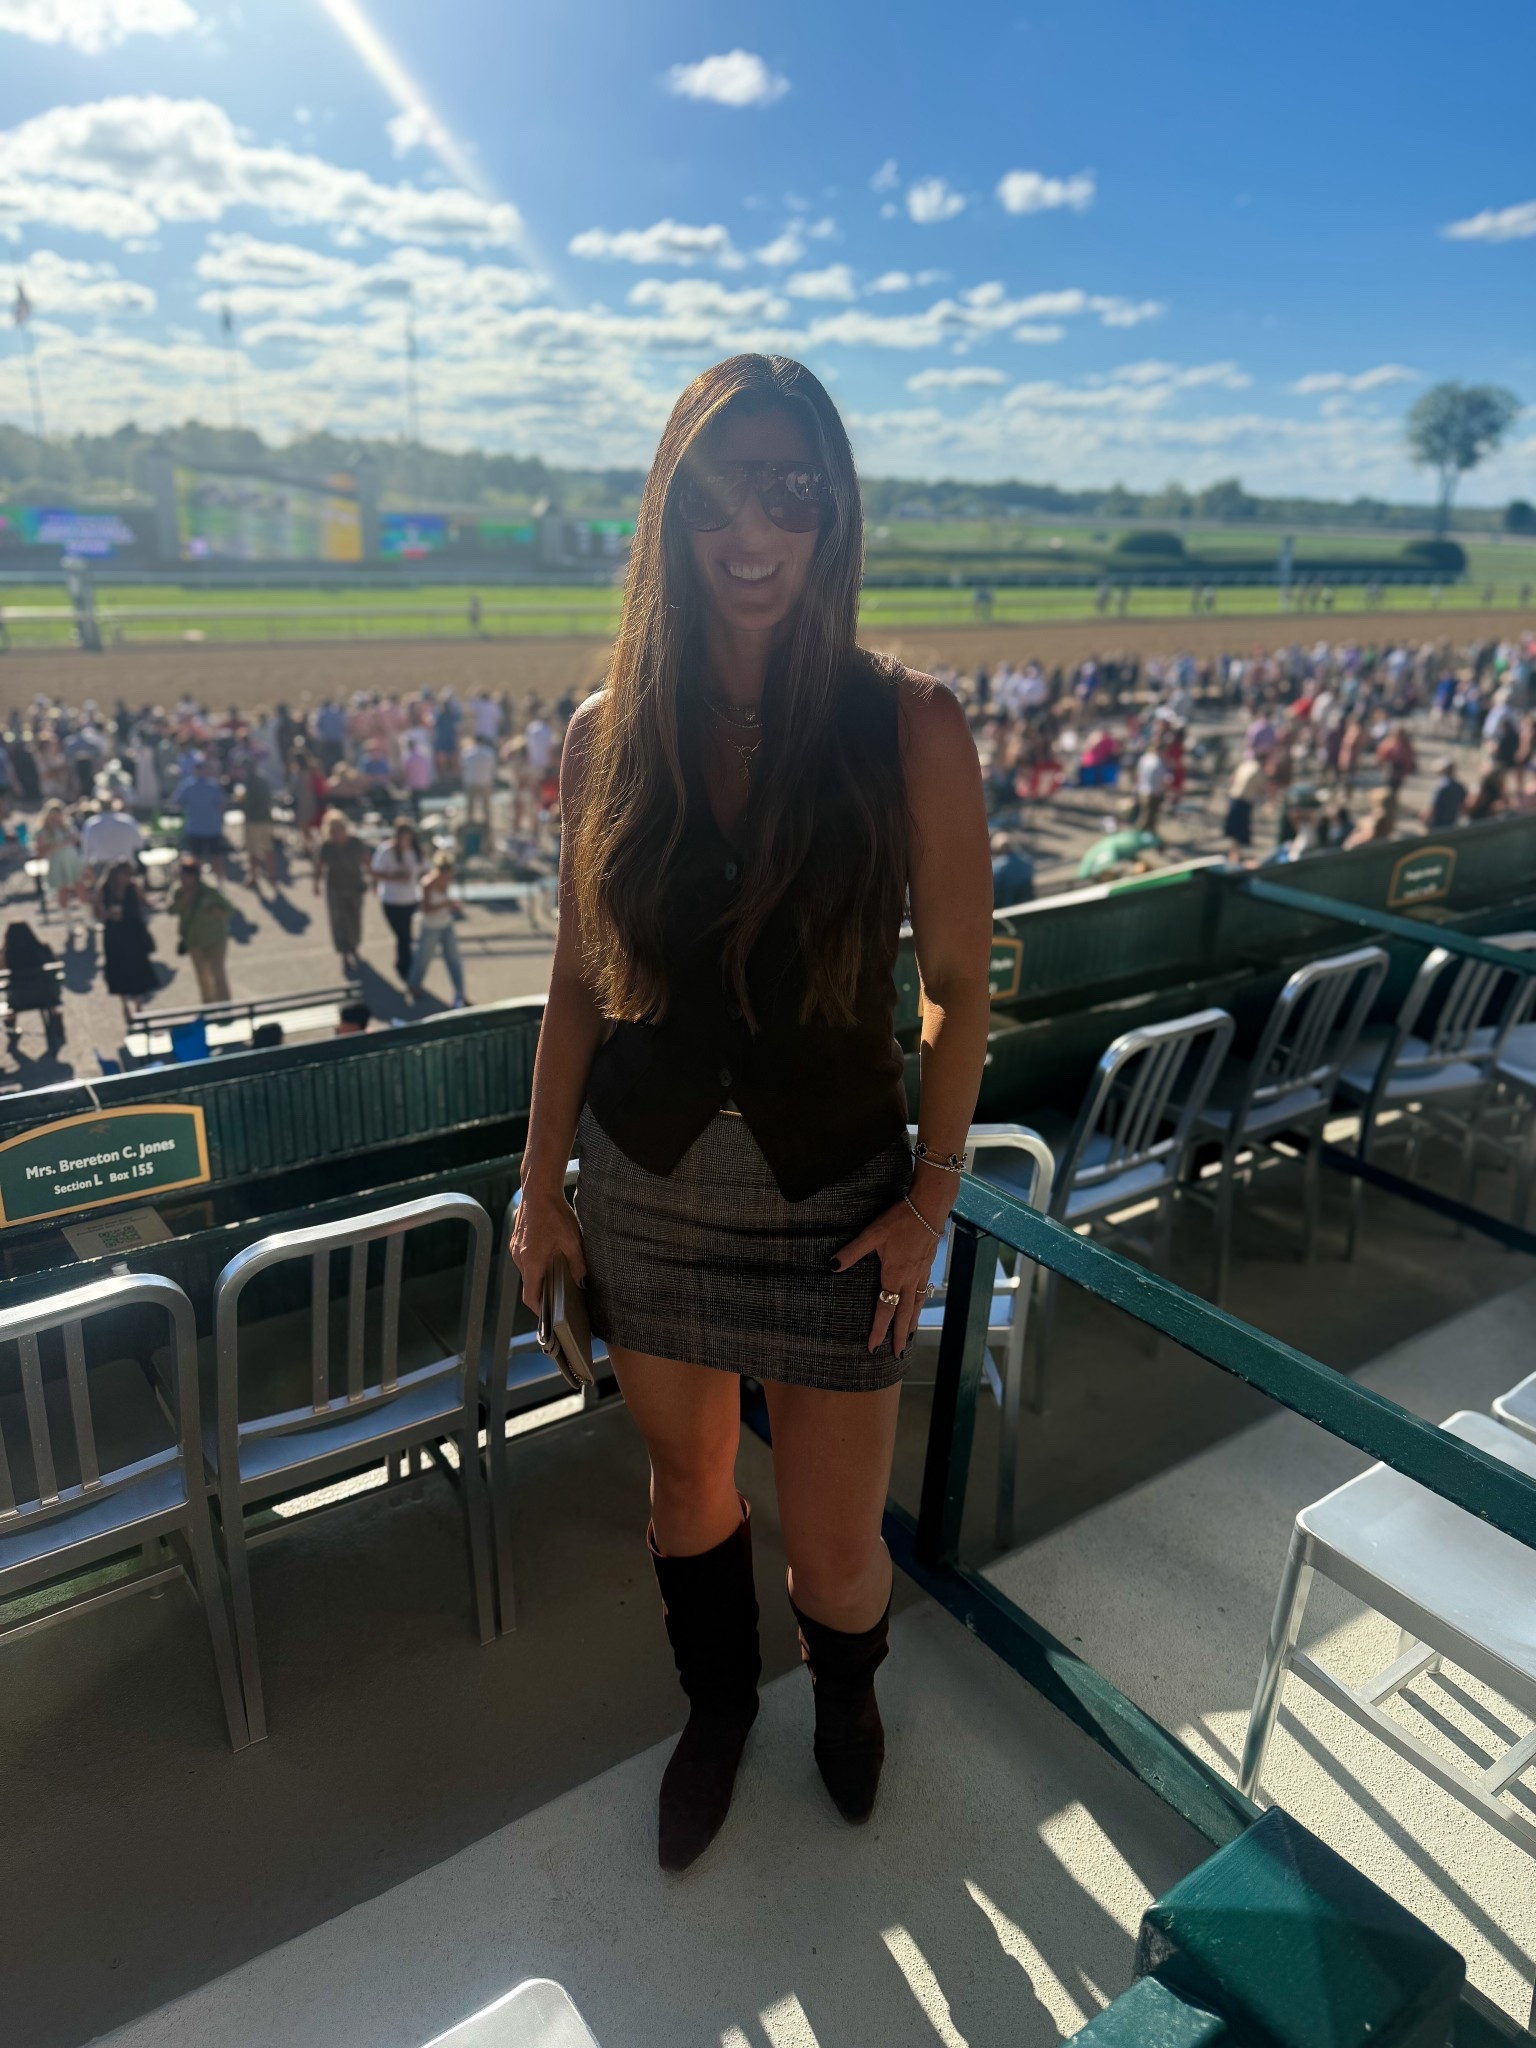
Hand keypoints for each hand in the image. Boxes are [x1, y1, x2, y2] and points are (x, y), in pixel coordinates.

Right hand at [509, 1180, 586, 1312]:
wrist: (537, 1190)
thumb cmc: (554, 1214)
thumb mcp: (572, 1240)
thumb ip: (578, 1264)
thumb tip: (582, 1281)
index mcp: (531, 1263)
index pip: (530, 1297)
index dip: (539, 1310)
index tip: (550, 1315)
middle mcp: (519, 1258)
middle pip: (530, 1284)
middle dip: (544, 1291)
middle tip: (562, 1294)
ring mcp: (515, 1249)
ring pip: (527, 1271)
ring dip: (540, 1275)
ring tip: (558, 1272)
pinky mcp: (516, 1241)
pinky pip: (525, 1259)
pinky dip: (536, 1263)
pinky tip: (551, 1255)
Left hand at [833, 1195, 942, 1356]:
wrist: (928, 1208)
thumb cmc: (899, 1220)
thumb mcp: (872, 1234)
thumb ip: (852, 1251)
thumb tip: (832, 1266)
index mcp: (894, 1276)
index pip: (885, 1309)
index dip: (879, 1329)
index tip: (874, 1347)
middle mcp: (909, 1280)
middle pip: (904, 1314)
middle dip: (900, 1335)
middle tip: (898, 1354)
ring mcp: (920, 1274)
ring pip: (916, 1304)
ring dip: (912, 1322)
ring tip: (911, 1336)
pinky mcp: (927, 1266)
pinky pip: (923, 1292)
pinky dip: (920, 1304)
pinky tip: (918, 1304)